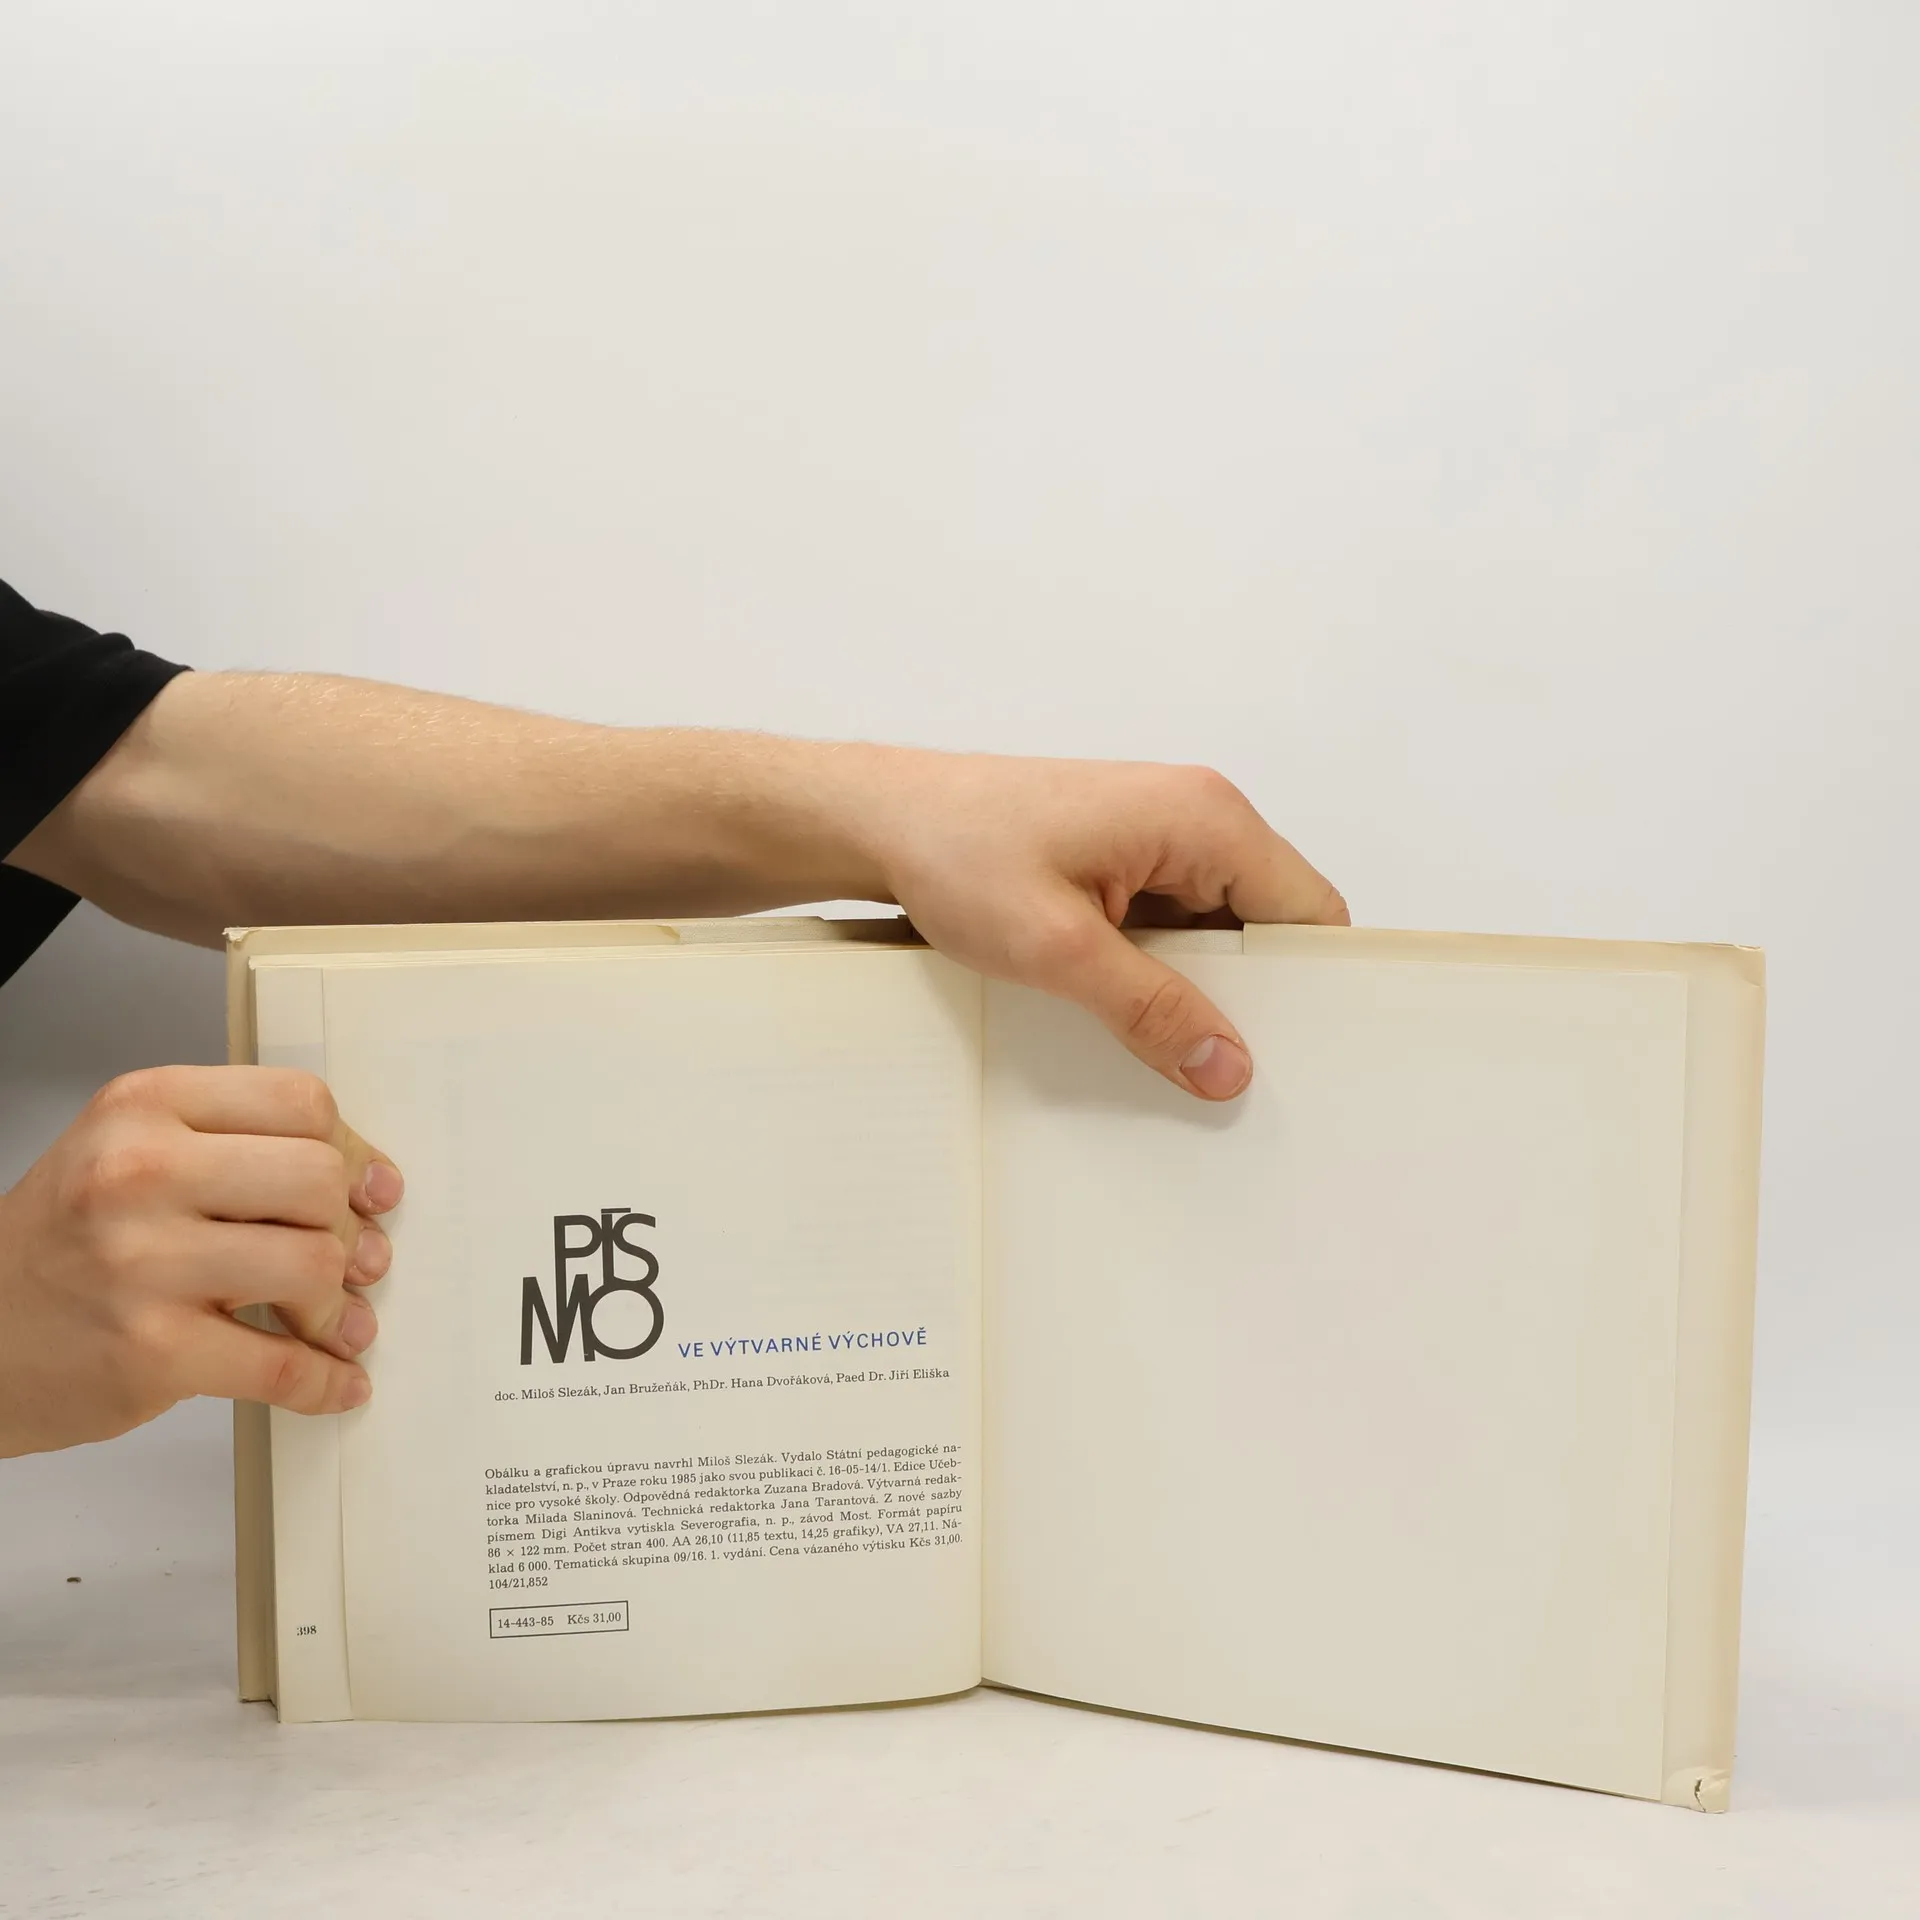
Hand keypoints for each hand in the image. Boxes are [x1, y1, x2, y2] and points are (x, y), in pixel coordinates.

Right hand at [0, 1066, 401, 1457]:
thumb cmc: (68, 1243)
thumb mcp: (135, 1153)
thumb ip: (244, 1151)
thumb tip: (374, 1190)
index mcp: (147, 1107)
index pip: (301, 1102)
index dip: (351, 1152)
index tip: (366, 1190)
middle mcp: (140, 1172)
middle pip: (318, 1179)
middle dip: (349, 1229)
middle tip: (349, 1263)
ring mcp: (142, 1263)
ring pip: (313, 1265)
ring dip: (340, 1308)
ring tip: (335, 1323)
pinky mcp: (150, 1351)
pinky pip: (280, 1365)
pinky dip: (324, 1380)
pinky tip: (335, 1382)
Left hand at [848, 750, 1348, 1098]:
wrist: (879, 819)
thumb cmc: (958, 853)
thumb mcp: (1058, 949)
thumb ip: (1151, 1010)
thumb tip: (1229, 1067)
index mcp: (1204, 818)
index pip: (1309, 909)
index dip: (1312, 985)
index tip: (1297, 1055)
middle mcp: (1196, 816)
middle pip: (1269, 921)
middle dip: (1254, 994)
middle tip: (1229, 1071)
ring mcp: (1159, 835)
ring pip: (1220, 928)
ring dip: (1200, 986)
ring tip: (1174, 1050)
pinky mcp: (1125, 857)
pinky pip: (1175, 922)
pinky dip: (1164, 970)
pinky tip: (1133, 1016)